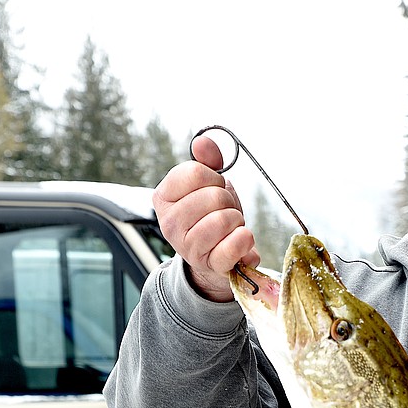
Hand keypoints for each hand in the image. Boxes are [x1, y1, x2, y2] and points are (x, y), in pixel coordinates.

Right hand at [152, 135, 260, 301]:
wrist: (216, 255)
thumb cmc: (211, 215)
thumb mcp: (208, 184)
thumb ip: (207, 160)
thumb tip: (203, 142)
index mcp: (163, 197)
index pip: (196, 172)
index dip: (214, 178)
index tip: (213, 189)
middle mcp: (169, 223)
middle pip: (214, 196)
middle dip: (228, 201)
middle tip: (224, 211)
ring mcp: (187, 247)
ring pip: (224, 219)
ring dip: (237, 220)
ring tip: (230, 227)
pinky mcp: (210, 265)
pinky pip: (234, 245)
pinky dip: (245, 239)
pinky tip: (240, 239)